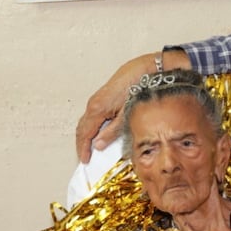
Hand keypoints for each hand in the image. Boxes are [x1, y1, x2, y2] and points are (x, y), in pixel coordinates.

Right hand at [75, 50, 189, 161]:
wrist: (148, 69)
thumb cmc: (140, 89)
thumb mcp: (127, 116)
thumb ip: (112, 131)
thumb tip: (99, 145)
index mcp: (97, 109)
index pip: (84, 133)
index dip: (83, 148)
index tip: (85, 160)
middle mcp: (94, 103)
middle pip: (82, 127)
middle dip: (82, 143)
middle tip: (86, 157)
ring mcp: (98, 98)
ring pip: (87, 120)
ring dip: (87, 134)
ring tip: (91, 148)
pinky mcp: (104, 95)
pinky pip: (93, 114)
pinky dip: (93, 125)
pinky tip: (100, 132)